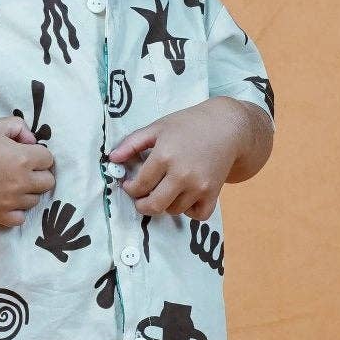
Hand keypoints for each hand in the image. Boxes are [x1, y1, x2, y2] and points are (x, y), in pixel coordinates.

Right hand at [0, 115, 55, 228]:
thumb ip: (20, 127)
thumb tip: (31, 141)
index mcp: (24, 158)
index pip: (48, 159)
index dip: (39, 155)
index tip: (27, 154)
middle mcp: (21, 181)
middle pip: (48, 182)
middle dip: (39, 174)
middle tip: (23, 170)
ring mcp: (11, 201)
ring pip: (35, 200)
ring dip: (28, 192)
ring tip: (12, 184)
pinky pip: (21, 219)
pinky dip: (18, 211)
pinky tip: (8, 201)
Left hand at [107, 100, 245, 218]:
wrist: (227, 127)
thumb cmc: (189, 124)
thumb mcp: (158, 128)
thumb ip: (132, 143)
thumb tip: (112, 159)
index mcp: (164, 156)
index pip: (139, 185)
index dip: (130, 188)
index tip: (131, 185)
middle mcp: (181, 174)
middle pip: (154, 205)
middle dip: (142, 205)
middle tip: (141, 199)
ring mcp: (199, 186)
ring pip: (174, 210)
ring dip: (166, 205)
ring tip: (165, 190)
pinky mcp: (213, 193)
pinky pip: (198, 215)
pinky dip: (190, 211)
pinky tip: (185, 198)